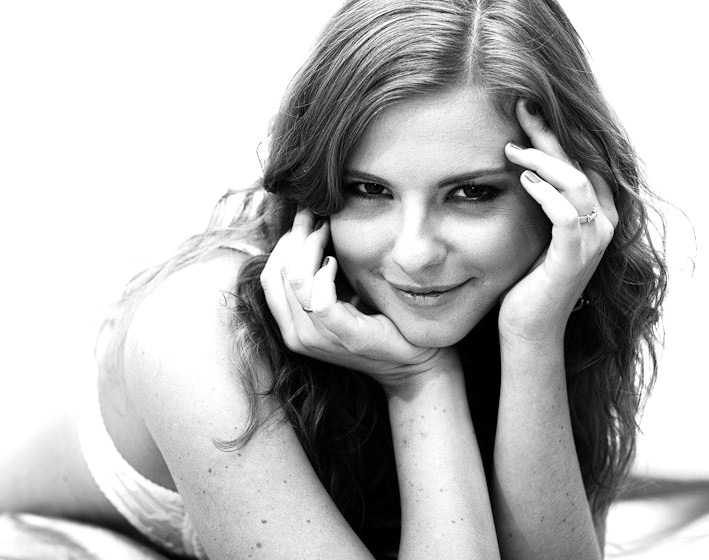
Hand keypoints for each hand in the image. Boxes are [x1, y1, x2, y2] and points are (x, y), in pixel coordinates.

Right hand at [260, 208, 458, 393]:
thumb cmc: (377, 322)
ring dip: (311, 247)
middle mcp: (296, 335)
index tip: (305, 217)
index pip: (269, 275)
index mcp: (291, 325)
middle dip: (296, 237)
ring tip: (328, 231)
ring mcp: (317, 339)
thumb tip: (313, 226)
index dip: (284, 242)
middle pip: (277, 273)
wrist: (410, 361)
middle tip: (316, 215)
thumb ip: (320, 274)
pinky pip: (319, 299)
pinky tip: (336, 260)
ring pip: (294, 280)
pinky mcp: (343, 336)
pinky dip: (325, 272)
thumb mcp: (340, 297)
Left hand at [499, 99, 618, 342]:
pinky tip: (522, 181)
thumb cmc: (527, 280)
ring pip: (575, 183)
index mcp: (596, 214)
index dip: (554, 136)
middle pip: (578, 164)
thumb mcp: (536, 233)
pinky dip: (545, 194)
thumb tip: (520, 168)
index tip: (524, 113)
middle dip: (549, 133)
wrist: (528, 328)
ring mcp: (592, 241)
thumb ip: (541, 203)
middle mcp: (603, 223)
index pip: (579, 162)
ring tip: (511, 148)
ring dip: (542, 161)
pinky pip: (566, 215)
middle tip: (521, 106)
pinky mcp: (574, 258)